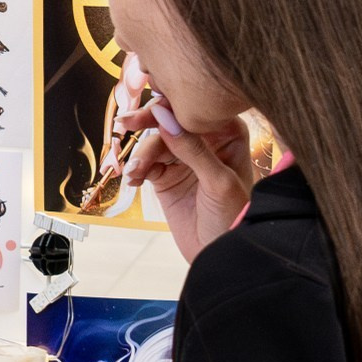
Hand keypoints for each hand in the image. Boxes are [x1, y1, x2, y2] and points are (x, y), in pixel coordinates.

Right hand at [114, 53, 252, 260]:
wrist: (221, 254)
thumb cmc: (234, 217)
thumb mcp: (218, 182)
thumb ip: (193, 148)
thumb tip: (164, 117)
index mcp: (227, 133)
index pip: (195, 110)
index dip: (171, 106)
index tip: (149, 111)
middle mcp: (205, 141)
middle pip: (170, 120)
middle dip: (147, 123)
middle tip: (126, 124)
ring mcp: (184, 158)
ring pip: (154, 142)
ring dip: (141, 155)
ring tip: (135, 173)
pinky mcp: (166, 176)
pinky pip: (146, 163)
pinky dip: (137, 169)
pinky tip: (133, 180)